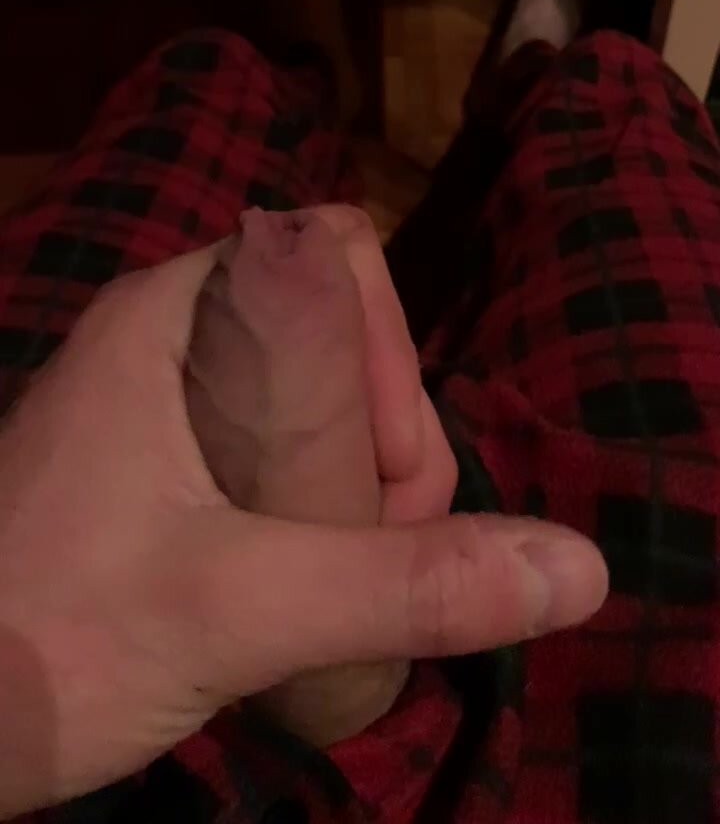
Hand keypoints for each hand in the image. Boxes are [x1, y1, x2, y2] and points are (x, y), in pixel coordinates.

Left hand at [0, 230, 607, 815]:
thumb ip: (404, 586)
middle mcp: (169, 337)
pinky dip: (318, 509)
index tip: (384, 467)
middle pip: (339, 337)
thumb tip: (581, 567)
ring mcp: (162, 406)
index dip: (387, 351)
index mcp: (174, 314)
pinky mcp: (160, 470)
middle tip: (372, 548)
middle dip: (388, 438)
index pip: (335, 257)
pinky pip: (278, 452)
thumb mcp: (242, 609)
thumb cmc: (54, 637)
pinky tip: (311, 585)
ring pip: (315, 403)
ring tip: (336, 586)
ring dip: (360, 488)